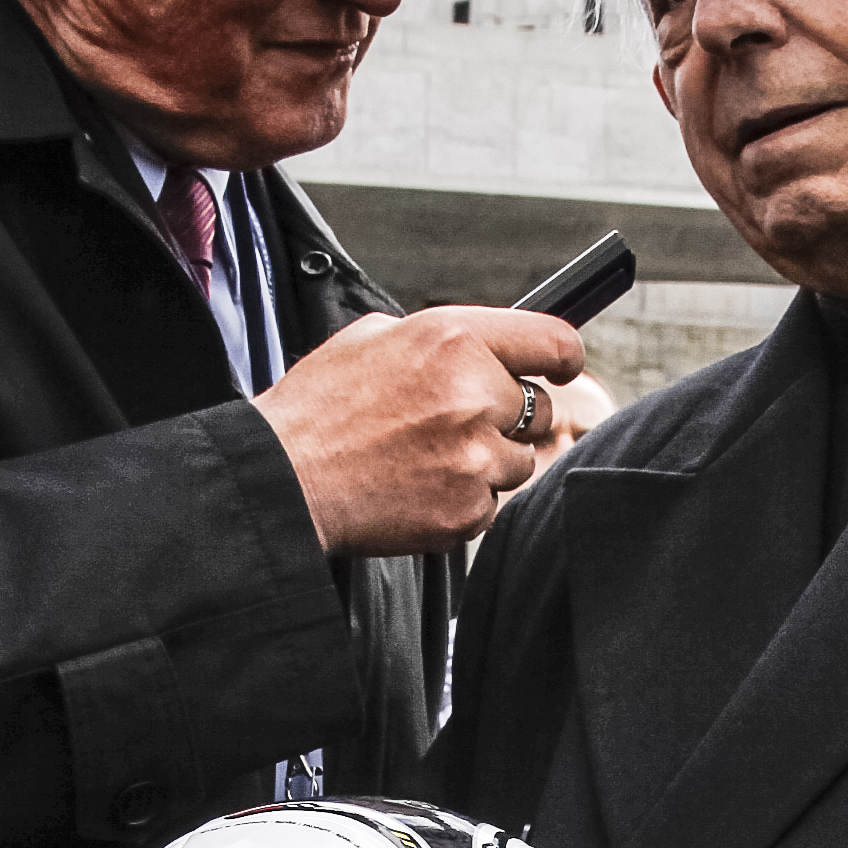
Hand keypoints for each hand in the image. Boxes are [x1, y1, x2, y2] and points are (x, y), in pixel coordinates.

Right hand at [257, 308, 584, 552]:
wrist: (283, 479)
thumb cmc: (317, 410)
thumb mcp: (370, 338)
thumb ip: (438, 337)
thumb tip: (482, 342)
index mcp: (452, 339)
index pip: (552, 340)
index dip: (564, 357)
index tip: (563, 367)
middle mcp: (472, 394)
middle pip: (538, 410)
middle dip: (506, 418)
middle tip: (453, 425)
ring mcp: (473, 458)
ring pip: (518, 463)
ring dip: (484, 463)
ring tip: (423, 459)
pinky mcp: (466, 510)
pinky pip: (489, 506)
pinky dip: (461, 501)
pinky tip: (415, 488)